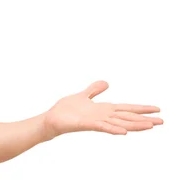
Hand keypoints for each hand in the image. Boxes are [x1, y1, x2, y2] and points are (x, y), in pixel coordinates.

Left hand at [43, 80, 162, 140]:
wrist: (52, 119)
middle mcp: (102, 116)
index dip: (141, 109)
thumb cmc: (66, 110)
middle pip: (127, 117)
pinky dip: (113, 129)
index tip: (157, 109)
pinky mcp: (86, 124)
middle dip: (144, 119)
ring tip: (150, 126)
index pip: (126, 109)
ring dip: (134, 125)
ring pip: (119, 123)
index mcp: (103, 109)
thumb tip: (107, 82)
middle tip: (162, 121)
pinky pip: (102, 127)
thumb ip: (94, 90)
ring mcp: (96, 121)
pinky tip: (123, 132)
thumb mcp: (83, 95)